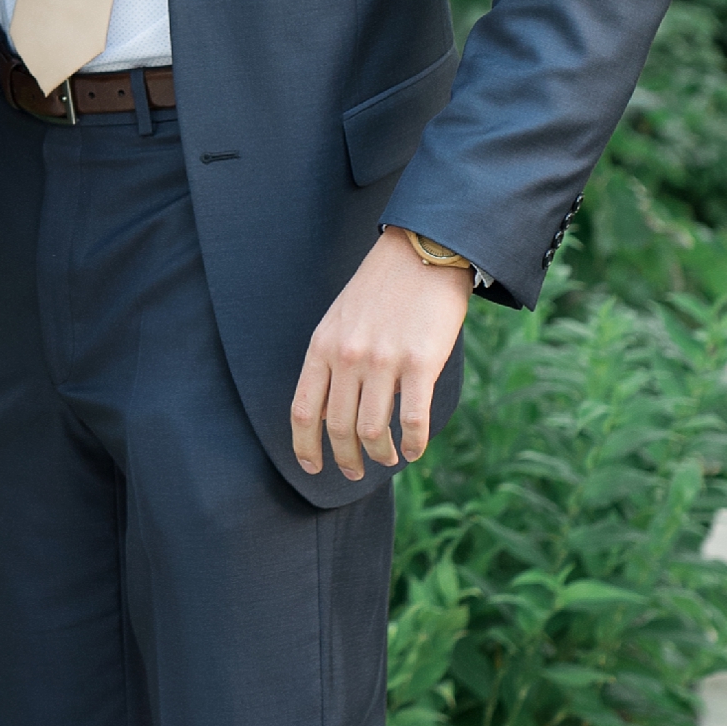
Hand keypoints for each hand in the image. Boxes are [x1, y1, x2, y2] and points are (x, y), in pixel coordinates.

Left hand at [290, 228, 471, 481]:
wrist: (423, 252)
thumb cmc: (382, 287)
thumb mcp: (340, 318)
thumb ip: (334, 359)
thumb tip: (339, 405)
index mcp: (322, 346)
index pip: (304, 411)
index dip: (305, 447)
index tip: (313, 468)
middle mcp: (347, 357)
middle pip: (338, 427)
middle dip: (346, 459)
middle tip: (354, 473)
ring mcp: (383, 361)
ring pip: (374, 430)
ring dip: (380, 456)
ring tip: (388, 461)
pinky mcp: (421, 363)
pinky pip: (413, 420)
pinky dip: (413, 444)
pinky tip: (414, 451)